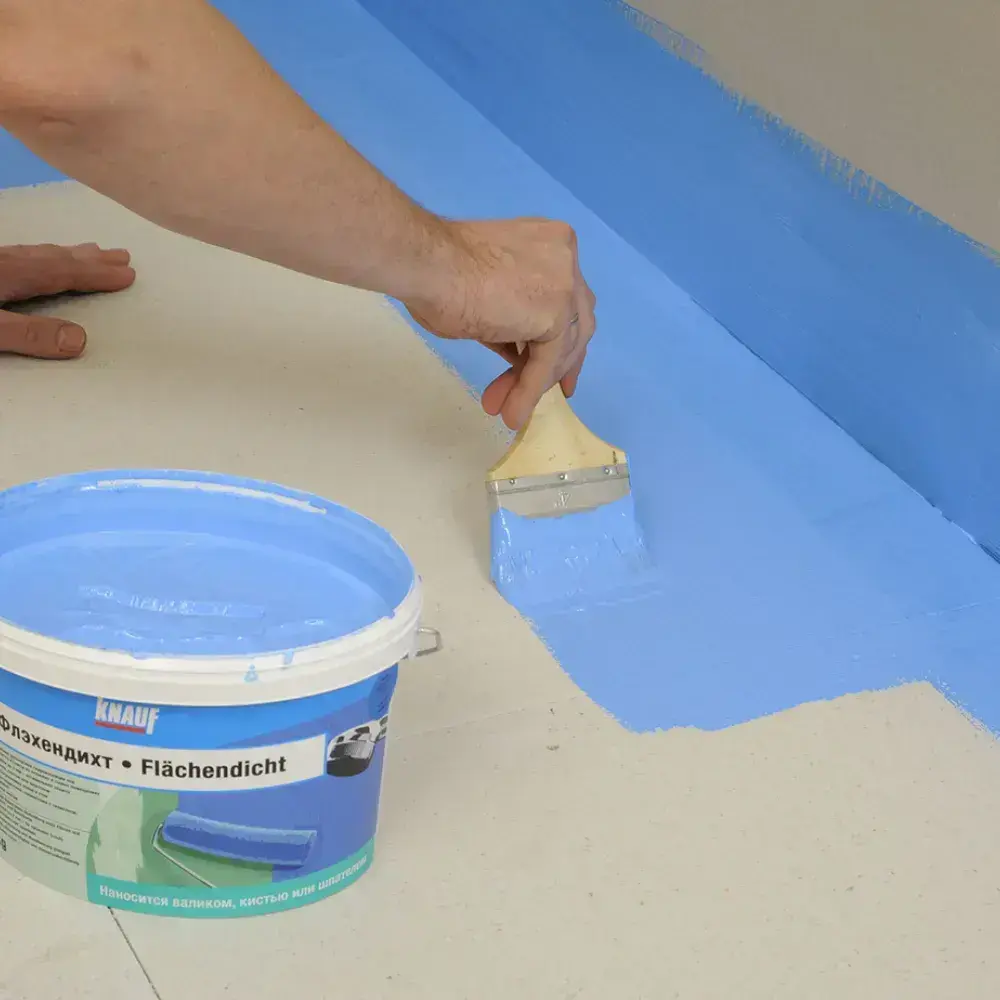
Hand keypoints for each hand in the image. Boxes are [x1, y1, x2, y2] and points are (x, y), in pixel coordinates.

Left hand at [0, 243, 135, 358]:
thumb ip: (32, 334)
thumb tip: (80, 340)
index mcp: (13, 275)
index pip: (64, 273)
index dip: (97, 275)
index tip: (127, 274)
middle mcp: (6, 262)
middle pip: (56, 259)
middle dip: (92, 260)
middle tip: (121, 256)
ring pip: (39, 254)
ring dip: (70, 255)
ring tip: (91, 253)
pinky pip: (24, 257)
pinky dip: (45, 257)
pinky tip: (40, 261)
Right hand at [403, 218, 596, 429]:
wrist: (426, 265)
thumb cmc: (439, 272)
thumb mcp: (488, 295)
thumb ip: (512, 316)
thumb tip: (517, 349)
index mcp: (549, 242)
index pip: (567, 298)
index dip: (560, 335)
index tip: (548, 366)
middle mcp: (565, 258)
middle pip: (574, 323)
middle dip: (556, 364)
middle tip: (534, 393)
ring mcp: (564, 284)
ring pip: (561, 347)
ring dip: (534, 382)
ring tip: (506, 408)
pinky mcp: (555, 315)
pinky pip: (545, 362)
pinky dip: (529, 389)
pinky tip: (513, 410)